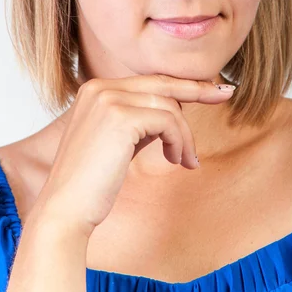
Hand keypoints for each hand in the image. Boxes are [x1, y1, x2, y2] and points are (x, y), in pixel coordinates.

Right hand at [31, 74, 235, 237]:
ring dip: (185, 135)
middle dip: (198, 89)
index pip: (149, 81)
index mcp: (96, 90)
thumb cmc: (92, 182)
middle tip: (225, 93)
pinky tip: (178, 161)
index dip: (181, 84)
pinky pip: (168, 121)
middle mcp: (100, 87)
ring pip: (169, 106)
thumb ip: (140, 119)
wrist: (66, 210)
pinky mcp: (120, 117)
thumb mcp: (118, 141)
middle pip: (162, 83)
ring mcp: (108, 99)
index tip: (211, 88)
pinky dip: (180, 141)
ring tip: (187, 160)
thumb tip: (174, 110)